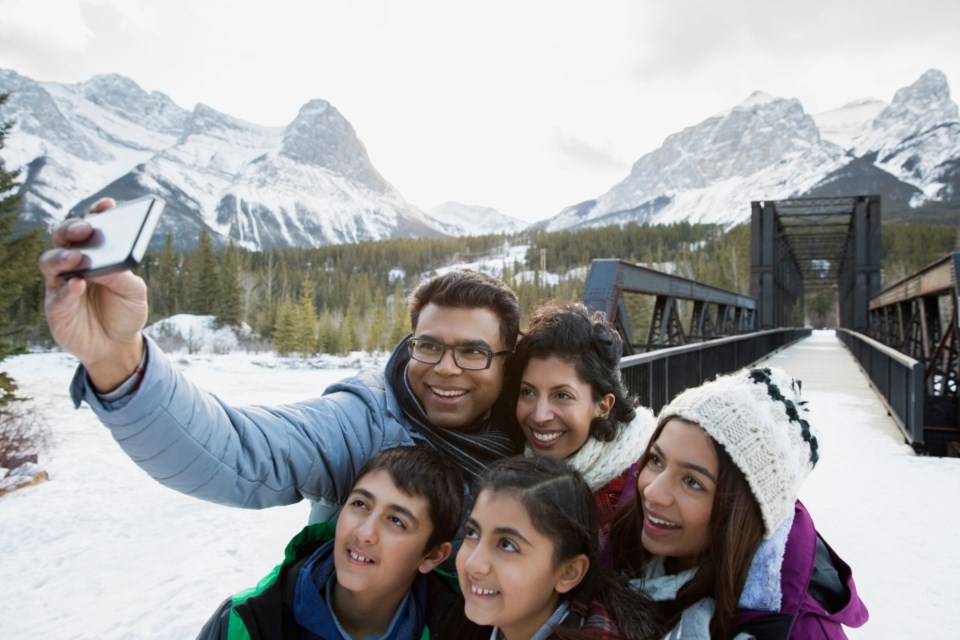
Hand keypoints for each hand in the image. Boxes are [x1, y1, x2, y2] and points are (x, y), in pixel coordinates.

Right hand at [39, 198, 147, 391]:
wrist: (116, 345)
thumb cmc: (125, 311)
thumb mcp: (134, 293)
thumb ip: (123, 277)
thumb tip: (106, 265)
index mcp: (95, 253)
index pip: (92, 226)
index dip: (98, 213)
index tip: (108, 205)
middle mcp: (74, 263)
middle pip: (63, 237)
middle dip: (72, 228)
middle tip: (87, 228)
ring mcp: (61, 284)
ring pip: (50, 262)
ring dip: (63, 257)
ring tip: (79, 257)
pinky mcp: (56, 308)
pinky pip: (56, 295)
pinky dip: (67, 290)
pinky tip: (78, 284)